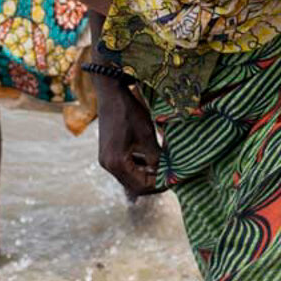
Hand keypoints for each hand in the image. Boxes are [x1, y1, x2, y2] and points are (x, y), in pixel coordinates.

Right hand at [94, 79, 161, 196]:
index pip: (141, 185)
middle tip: (170, 175)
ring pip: (129, 177)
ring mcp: (106, 160)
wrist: (110, 94)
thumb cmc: (129, 112)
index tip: (174, 179)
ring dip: (146, 175)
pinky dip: (139, 167)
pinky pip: (125, 168)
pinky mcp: (107, 154)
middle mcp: (108, 165)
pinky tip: (151, 159)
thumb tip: (168, 172)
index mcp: (117, 162)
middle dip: (153, 182)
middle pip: (134, 185)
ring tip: (163, 168)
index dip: (159, 185)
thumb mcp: (147, 135)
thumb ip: (156, 157)